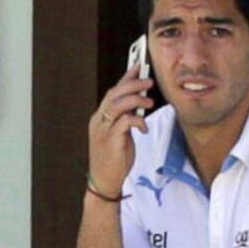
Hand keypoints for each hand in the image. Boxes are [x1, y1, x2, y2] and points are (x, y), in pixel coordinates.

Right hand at [88, 65, 153, 197]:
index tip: (138, 66)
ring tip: (150, 101)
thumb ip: (125, 119)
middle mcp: (98, 121)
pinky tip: (144, 126)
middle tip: (149, 81)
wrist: (104, 181)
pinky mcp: (111, 142)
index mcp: (99, 118)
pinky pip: (124, 123)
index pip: (112, 92)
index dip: (125, 78)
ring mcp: (103, 131)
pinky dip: (136, 120)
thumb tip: (139, 104)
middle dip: (132, 84)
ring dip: (135, 99)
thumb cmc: (113, 159)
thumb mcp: (119, 135)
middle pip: (114, 94)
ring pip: (117, 105)